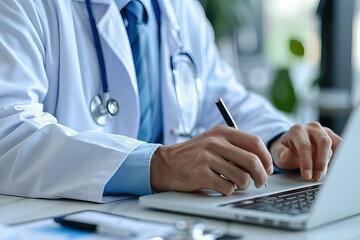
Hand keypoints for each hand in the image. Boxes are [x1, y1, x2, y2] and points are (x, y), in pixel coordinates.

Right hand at [150, 125, 272, 194]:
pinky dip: (228, 190)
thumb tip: (262, 163)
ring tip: (236, 184)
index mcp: (221, 132)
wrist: (166, 163)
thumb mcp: (213, 141)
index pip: (254, 142)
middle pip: (252, 160)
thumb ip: (235, 146)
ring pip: (241, 177)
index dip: (266, 157)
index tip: (267, 168)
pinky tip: (221, 186)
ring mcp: (206, 158)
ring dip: (244, 185)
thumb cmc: (193, 154)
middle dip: (261, 176)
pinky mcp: (200, 174)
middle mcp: (214, 142)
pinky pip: (227, 187)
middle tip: (260, 182)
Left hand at [269, 122, 342, 180]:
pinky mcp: (331, 136)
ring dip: (331, 160)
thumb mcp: (277, 151)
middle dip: (321, 162)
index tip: (307, 175)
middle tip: (317, 177)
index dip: (306, 162)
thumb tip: (285, 156)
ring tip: (325, 174)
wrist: (290, 144)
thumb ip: (280, 153)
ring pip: (333, 143)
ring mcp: (322, 131)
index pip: (304, 145)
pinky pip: (340, 144)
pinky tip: (335, 168)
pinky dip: (339, 156)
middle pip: (323, 142)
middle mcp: (311, 128)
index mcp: (297, 130)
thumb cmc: (285, 148)